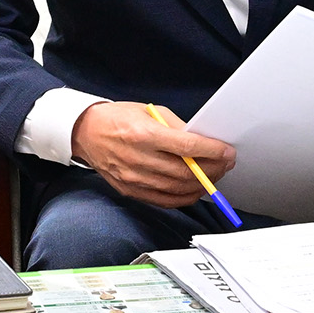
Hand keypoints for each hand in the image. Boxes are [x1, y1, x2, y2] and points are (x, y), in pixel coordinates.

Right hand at [73, 102, 236, 208]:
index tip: (228, 152)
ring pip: (178, 189)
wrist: (85, 133)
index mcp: (144, 134)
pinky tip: (195, 189)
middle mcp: (139, 158)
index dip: (212, 151)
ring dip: (202, 185)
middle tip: (225, 164)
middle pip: (185, 172)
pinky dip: (184, 197)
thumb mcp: (149, 111)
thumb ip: (176, 127)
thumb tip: (202, 142)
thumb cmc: (118, 118)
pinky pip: (164, 200)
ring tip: (214, 176)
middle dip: (212, 169)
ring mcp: (134, 178)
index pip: (187, 147)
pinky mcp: (131, 191)